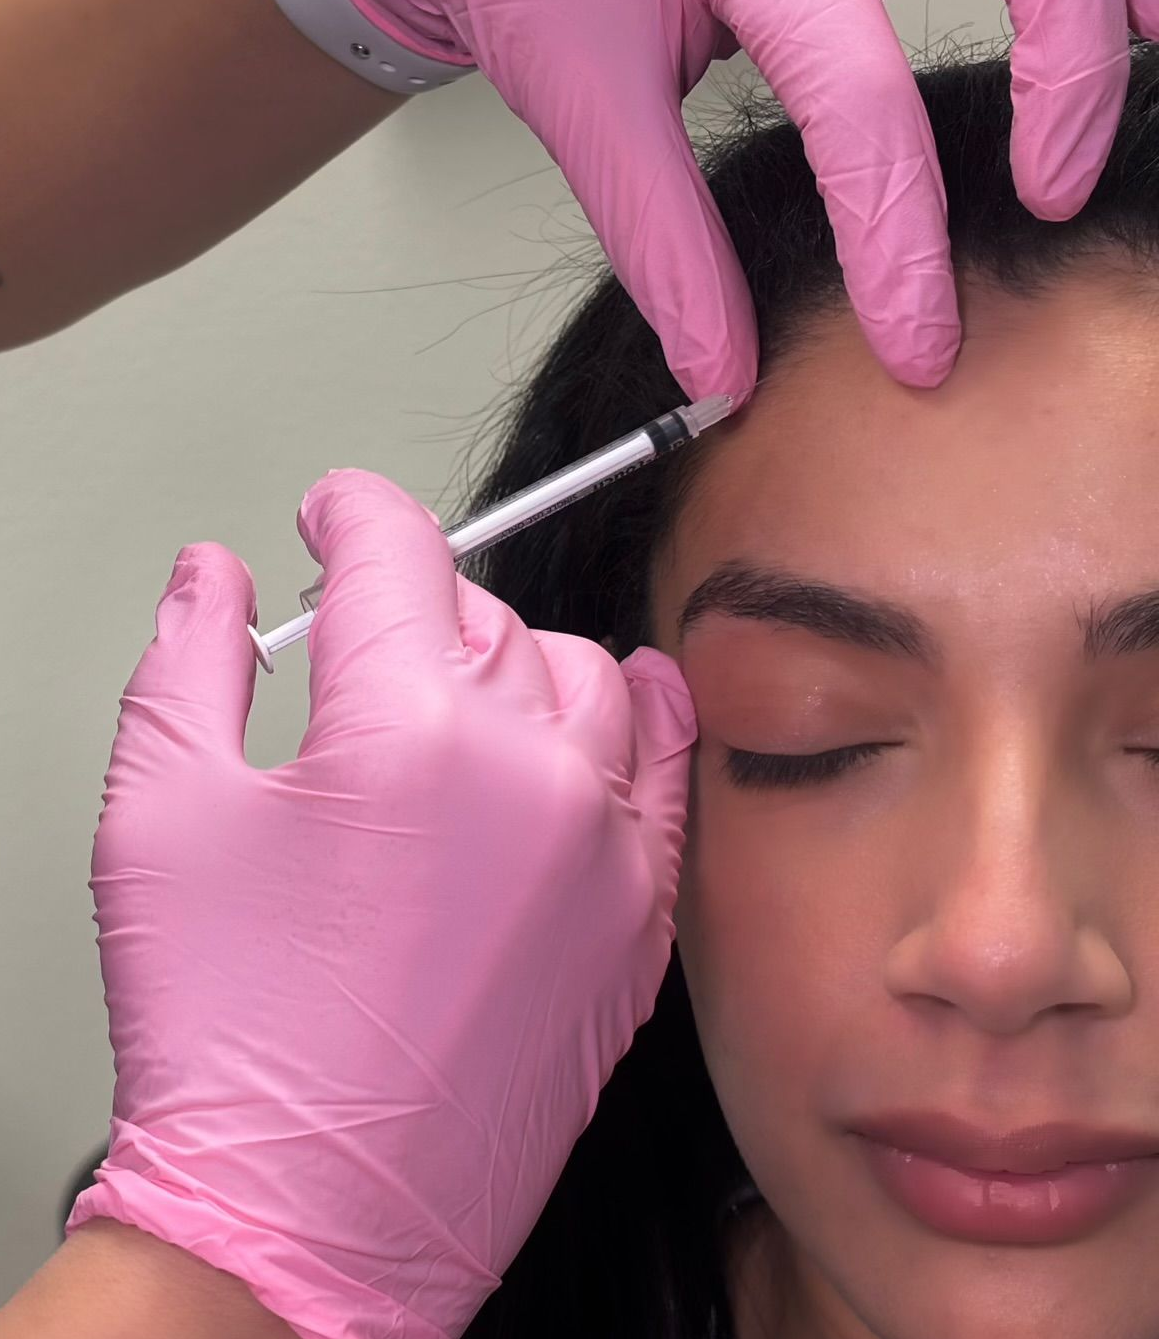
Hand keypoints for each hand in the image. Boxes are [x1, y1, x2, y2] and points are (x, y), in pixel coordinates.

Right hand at [65, 469, 696, 1338]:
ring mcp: (599, 845)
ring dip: (513, 662)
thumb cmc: (232, 1034)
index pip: (397, 550)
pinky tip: (612, 708)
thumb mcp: (160, 816)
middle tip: (359, 647)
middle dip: (413, 607)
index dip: (352, 512)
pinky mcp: (636, 915)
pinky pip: (666, 767)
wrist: (313, 1213)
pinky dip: (637, 719)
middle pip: (484, 612)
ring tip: (454, 700)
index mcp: (403, 726)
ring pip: (581, 676)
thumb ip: (189, 662)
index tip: (333, 516)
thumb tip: (217, 577)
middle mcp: (527, 770)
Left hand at [355, 0, 1158, 399]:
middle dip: (1062, 75)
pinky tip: (1102, 28)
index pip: (856, 102)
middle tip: (1050, 195)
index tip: (917, 348)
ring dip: (1101, 4)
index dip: (897, 242)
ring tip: (1121, 88)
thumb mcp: (583, 100)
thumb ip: (660, 238)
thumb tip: (723, 373)